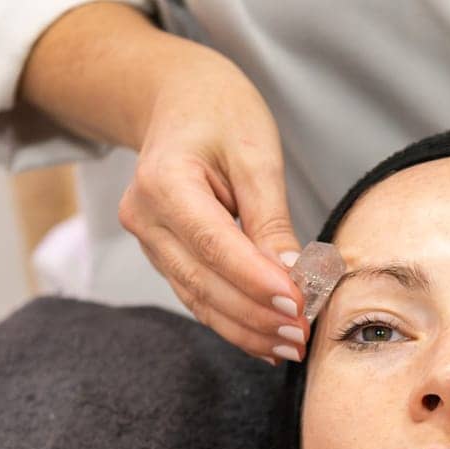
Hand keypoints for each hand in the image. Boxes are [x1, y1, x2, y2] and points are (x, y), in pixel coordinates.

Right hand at [118, 50, 308, 367]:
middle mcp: (145, 217)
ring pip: (199, 299)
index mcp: (162, 180)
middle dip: (256, 316)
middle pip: (203, 281)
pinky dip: (235, 323)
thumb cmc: (220, 114)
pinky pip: (199, 298)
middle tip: (303, 336)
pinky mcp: (164, 258)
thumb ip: (271, 218)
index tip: (298, 304)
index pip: (212, 244)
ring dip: (248, 330)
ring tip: (293, 347)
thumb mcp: (255, 152)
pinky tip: (268, 343)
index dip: (255, 281)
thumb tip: (293, 276)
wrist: (179, 100)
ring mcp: (150, 242)